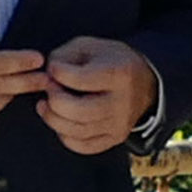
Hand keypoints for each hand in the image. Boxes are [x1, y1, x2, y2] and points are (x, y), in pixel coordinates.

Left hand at [33, 34, 157, 153]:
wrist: (143, 83)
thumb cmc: (111, 62)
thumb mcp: (90, 46)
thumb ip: (65, 56)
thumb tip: (48, 75)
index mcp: (119, 73)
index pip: (78, 79)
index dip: (56, 72)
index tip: (53, 69)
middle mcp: (122, 102)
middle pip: (77, 111)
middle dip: (53, 100)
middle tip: (49, 90)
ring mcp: (119, 124)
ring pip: (76, 131)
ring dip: (53, 118)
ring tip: (47, 105)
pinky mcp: (114, 138)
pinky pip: (82, 146)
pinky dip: (64, 135)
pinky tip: (62, 121)